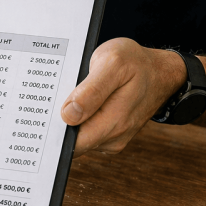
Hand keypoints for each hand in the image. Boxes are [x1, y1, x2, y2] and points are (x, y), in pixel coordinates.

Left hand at [60, 38, 186, 155]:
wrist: (160, 72)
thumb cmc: (137, 63)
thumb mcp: (113, 63)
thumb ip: (91, 90)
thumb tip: (69, 115)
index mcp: (114, 122)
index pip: (72, 143)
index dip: (54, 130)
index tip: (45, 113)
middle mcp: (113, 137)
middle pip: (72, 142)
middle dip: (59, 123)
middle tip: (56, 97)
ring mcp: (112, 138)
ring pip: (78, 137)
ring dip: (69, 120)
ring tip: (72, 95)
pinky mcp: (110, 135)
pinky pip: (86, 132)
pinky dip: (79, 118)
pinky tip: (81, 101)